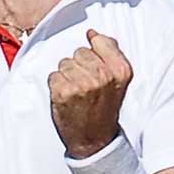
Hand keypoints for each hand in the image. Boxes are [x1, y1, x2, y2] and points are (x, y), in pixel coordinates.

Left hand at [48, 30, 132, 158]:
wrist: (95, 139)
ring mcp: (82, 84)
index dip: (94, 53)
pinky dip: (57, 86)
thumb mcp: (119, 80)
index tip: (96, 67)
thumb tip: (93, 34)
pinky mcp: (63, 92)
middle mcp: (103, 76)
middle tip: (87, 86)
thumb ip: (110, 53)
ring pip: (64, 63)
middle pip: (79, 52)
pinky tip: (67, 98)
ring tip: (77, 93)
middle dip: (80, 66)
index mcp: (120, 70)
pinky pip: (53, 76)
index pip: (100, 41)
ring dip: (67, 76)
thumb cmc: (104, 109)